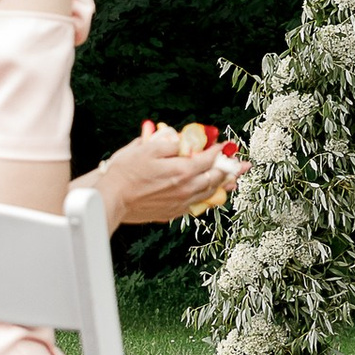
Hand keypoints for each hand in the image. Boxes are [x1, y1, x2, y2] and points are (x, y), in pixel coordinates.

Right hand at [92, 128, 234, 228]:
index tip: (226, 145)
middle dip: (230, 169)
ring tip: (234, 180)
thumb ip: (170, 143)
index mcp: (182, 170)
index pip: (209, 159)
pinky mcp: (173, 212)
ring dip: (223, 185)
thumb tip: (183, 141)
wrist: (111, 198)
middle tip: (242, 165)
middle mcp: (186, 188)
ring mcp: (180, 202)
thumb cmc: (125, 173)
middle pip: (215, 178)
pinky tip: (210, 195)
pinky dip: (208, 198)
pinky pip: (197, 204)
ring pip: (209, 193)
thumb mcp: (147, 148)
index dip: (219, 150)